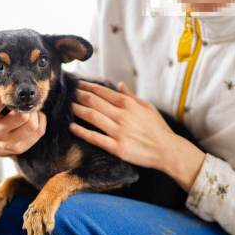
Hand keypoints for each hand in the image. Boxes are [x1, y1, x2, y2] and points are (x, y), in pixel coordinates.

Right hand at [0, 69, 45, 156]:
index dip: (2, 99)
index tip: (8, 92)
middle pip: (21, 117)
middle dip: (26, 106)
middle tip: (25, 100)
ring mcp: (8, 143)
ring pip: (32, 125)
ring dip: (35, 113)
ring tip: (30, 108)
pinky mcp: (20, 148)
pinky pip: (39, 131)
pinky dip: (41, 120)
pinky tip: (35, 117)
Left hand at [69, 80, 204, 191]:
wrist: (167, 150)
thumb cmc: (158, 128)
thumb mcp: (147, 107)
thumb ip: (131, 96)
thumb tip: (119, 84)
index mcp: (129, 104)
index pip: (103, 92)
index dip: (88, 87)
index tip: (78, 84)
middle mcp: (122, 116)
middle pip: (94, 101)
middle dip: (79, 95)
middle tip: (68, 92)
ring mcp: (119, 132)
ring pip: (92, 116)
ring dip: (77, 109)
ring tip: (67, 105)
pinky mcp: (117, 148)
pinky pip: (95, 138)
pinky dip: (82, 131)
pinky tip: (72, 127)